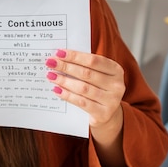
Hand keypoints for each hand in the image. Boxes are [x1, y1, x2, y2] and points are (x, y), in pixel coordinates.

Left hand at [45, 49, 126, 166]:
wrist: (106, 114)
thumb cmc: (97, 88)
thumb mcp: (96, 75)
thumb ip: (83, 66)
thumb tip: (59, 57)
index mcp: (116, 70)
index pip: (93, 60)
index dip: (75, 56)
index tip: (58, 52)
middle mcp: (117, 85)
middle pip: (87, 73)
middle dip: (66, 67)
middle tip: (50, 63)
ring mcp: (112, 100)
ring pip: (83, 88)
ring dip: (64, 81)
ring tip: (50, 76)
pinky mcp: (103, 114)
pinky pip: (81, 102)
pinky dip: (67, 95)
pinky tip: (56, 90)